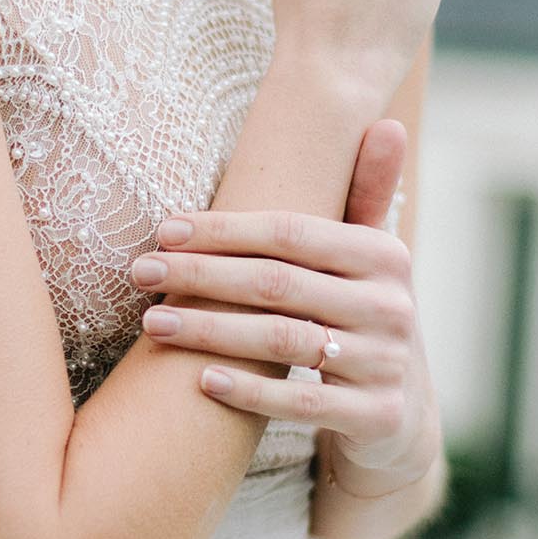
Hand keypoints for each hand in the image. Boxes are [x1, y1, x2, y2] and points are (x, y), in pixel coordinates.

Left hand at [132, 119, 441, 484]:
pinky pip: (301, 403)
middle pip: (277, 283)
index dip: (223, 229)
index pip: (291, 232)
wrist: (398, 417)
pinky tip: (200, 380)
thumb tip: (386, 121)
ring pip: (283, 340)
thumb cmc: (359, 321)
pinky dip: (249, 391)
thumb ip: (363, 194)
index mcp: (386, 255)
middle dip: (200, 274)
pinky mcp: (376, 416)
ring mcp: (387, 364)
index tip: (163, 230)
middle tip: (139, 272)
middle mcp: (393, 305)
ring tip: (153, 322)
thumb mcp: (368, 262)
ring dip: (209, 330)